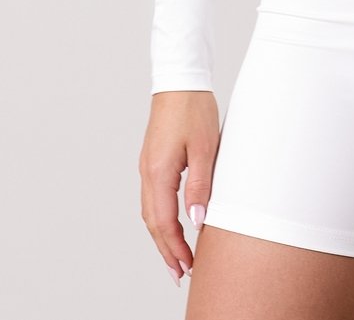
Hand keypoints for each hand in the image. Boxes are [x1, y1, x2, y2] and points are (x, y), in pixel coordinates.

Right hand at [139, 90, 219, 285]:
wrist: (179, 81)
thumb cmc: (194, 109)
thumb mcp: (205, 148)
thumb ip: (200, 185)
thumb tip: (198, 220)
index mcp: (158, 172)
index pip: (164, 222)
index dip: (175, 248)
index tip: (188, 267)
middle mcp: (147, 173)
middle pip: (153, 223)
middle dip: (166, 250)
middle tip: (180, 273)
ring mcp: (147, 167)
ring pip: (150, 212)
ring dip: (162, 237)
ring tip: (177, 256)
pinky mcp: (152, 161)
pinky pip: (152, 198)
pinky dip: (160, 218)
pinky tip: (171, 224)